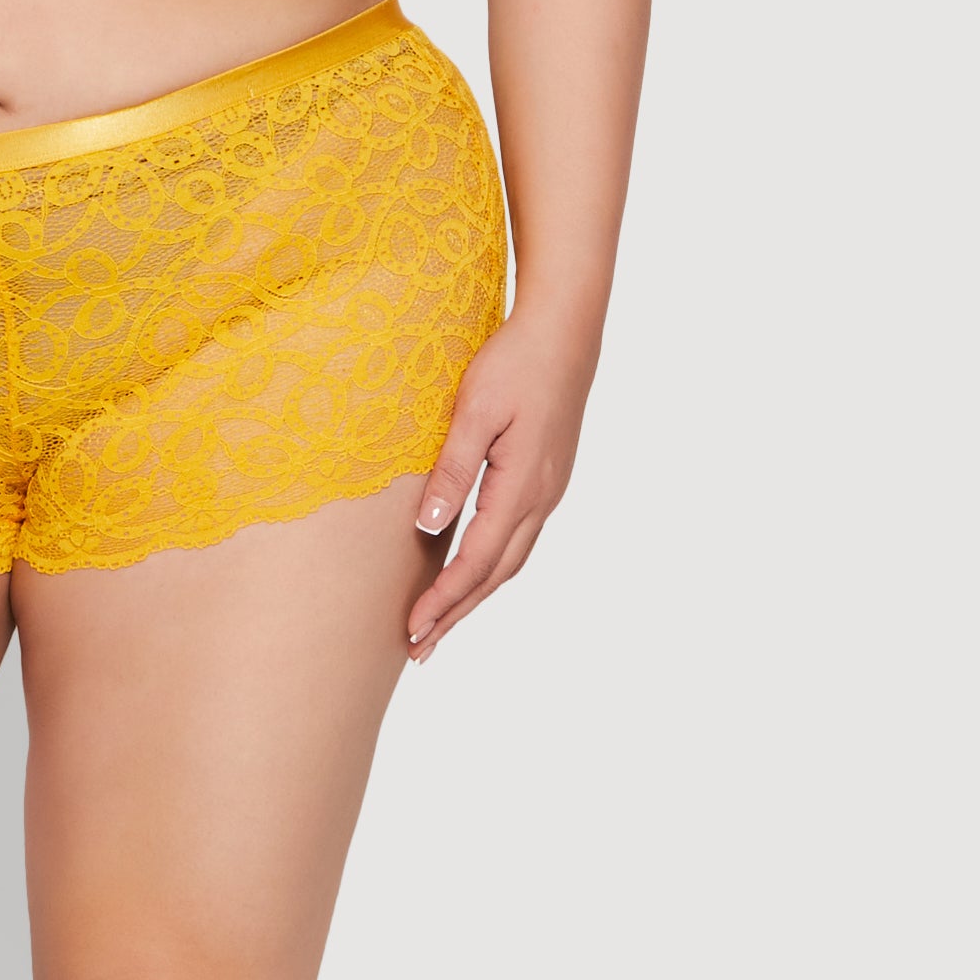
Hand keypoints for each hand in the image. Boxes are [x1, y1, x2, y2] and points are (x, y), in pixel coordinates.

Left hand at [404, 309, 596, 662]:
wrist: (565, 330)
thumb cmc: (514, 363)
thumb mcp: (474, 412)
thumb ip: (453, 471)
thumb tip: (428, 528)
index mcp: (521, 487)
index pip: (476, 561)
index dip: (444, 600)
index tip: (414, 629)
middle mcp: (541, 498)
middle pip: (496, 574)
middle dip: (457, 613)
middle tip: (420, 649)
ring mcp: (547, 490)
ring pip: (510, 560)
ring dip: (474, 595)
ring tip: (440, 624)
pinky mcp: (545, 478)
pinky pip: (516, 538)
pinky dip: (490, 566)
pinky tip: (471, 572)